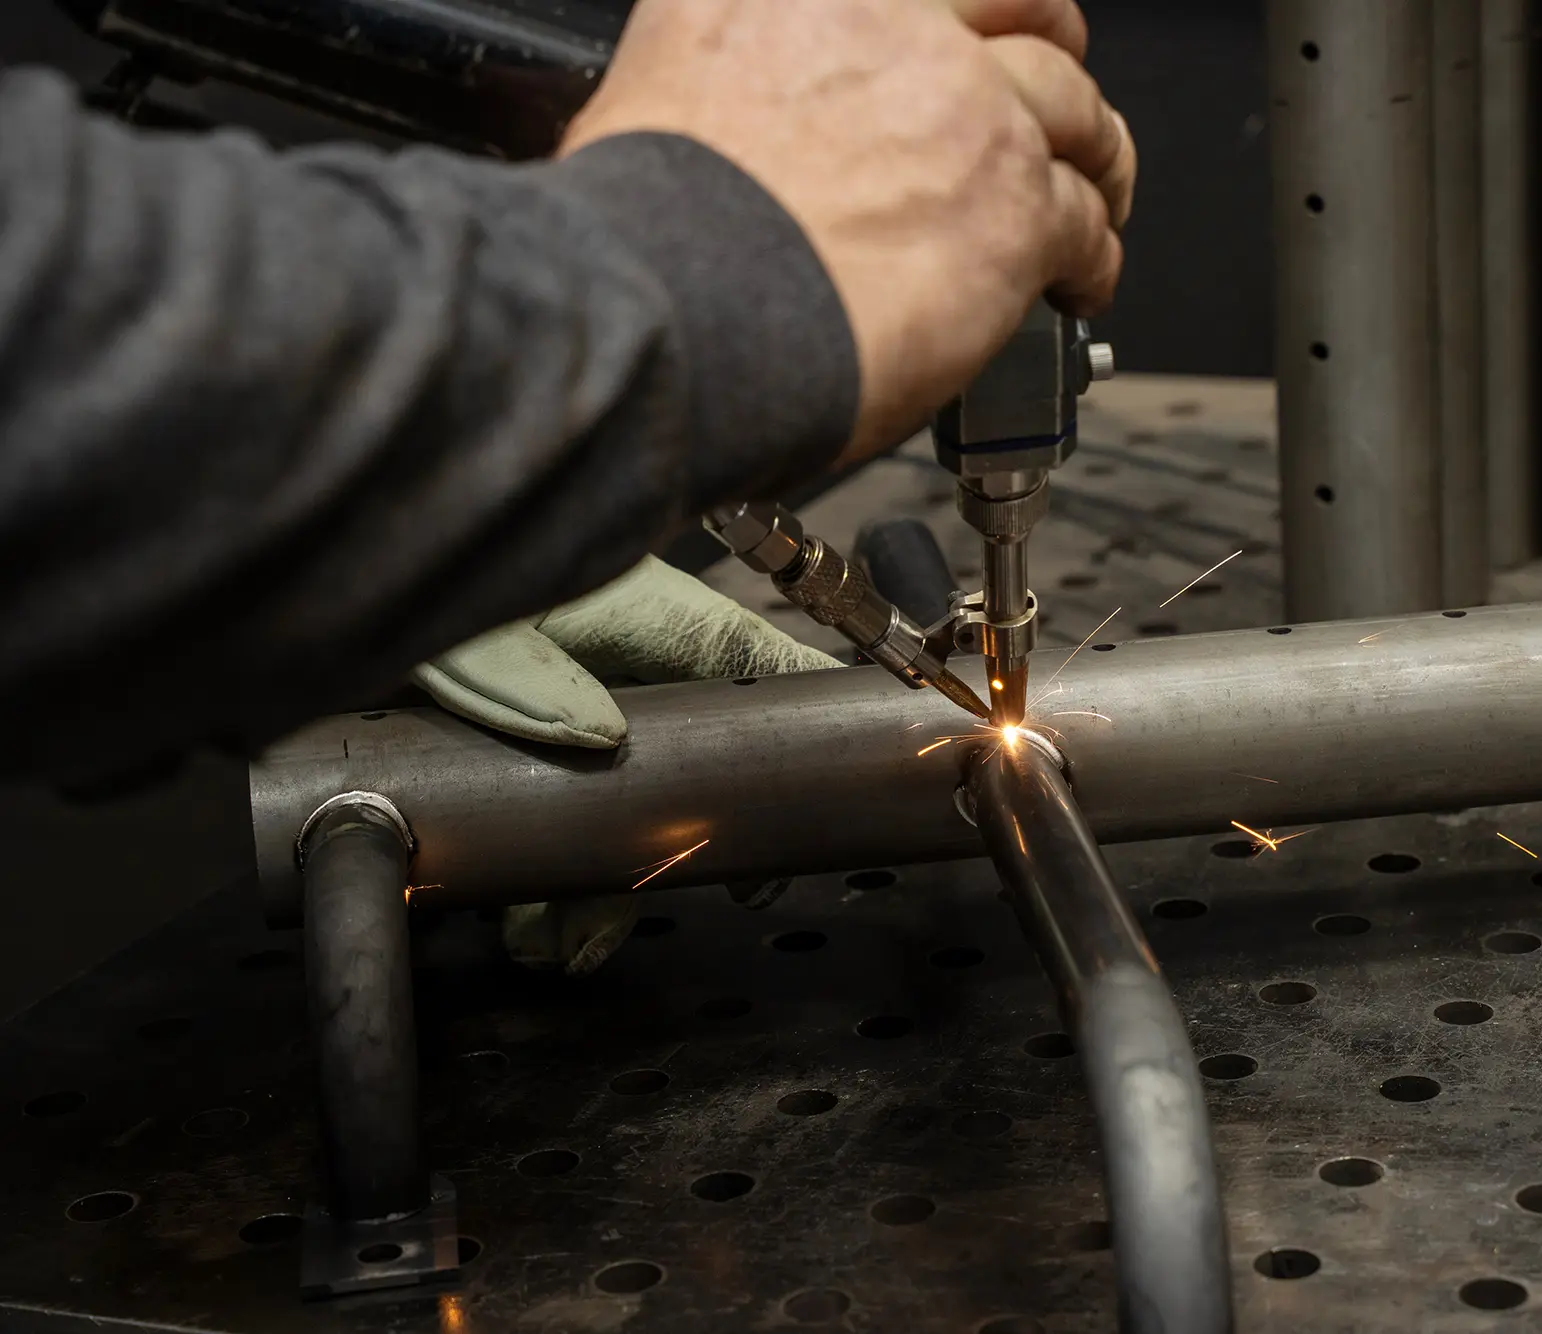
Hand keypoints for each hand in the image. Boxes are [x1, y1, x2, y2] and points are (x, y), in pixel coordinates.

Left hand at [414, 556, 838, 972]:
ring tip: (557, 945)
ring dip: (590, 887)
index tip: (833, 773)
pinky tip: (509, 927)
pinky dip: (529, 886)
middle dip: (676, 841)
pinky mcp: (487, 756)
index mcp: (619, 609)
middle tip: (719, 892)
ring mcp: (541, 713)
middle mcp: (592, 665)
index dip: (799, 714)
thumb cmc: (384, 566)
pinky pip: (534, 831)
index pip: (743, 652)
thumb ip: (526, 677)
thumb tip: (603, 741)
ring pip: (602, 812)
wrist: (270, 599)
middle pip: (678, 760)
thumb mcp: (462, 623)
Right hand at [560, 0, 1137, 461]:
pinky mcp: (1016, 209)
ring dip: (1094, 162)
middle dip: (1054, 64)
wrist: (683, 303)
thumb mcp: (670, 77)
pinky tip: (1079, 286)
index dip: (970, 19)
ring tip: (1096, 201)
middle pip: (1026, 24)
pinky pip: (1084, 224)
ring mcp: (970, 112)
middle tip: (1061, 110)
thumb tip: (755, 106)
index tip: (974, 43)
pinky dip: (1092, 258)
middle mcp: (903, 25)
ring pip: (1078, 119)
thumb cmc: (652, 227)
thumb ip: (745, 69)